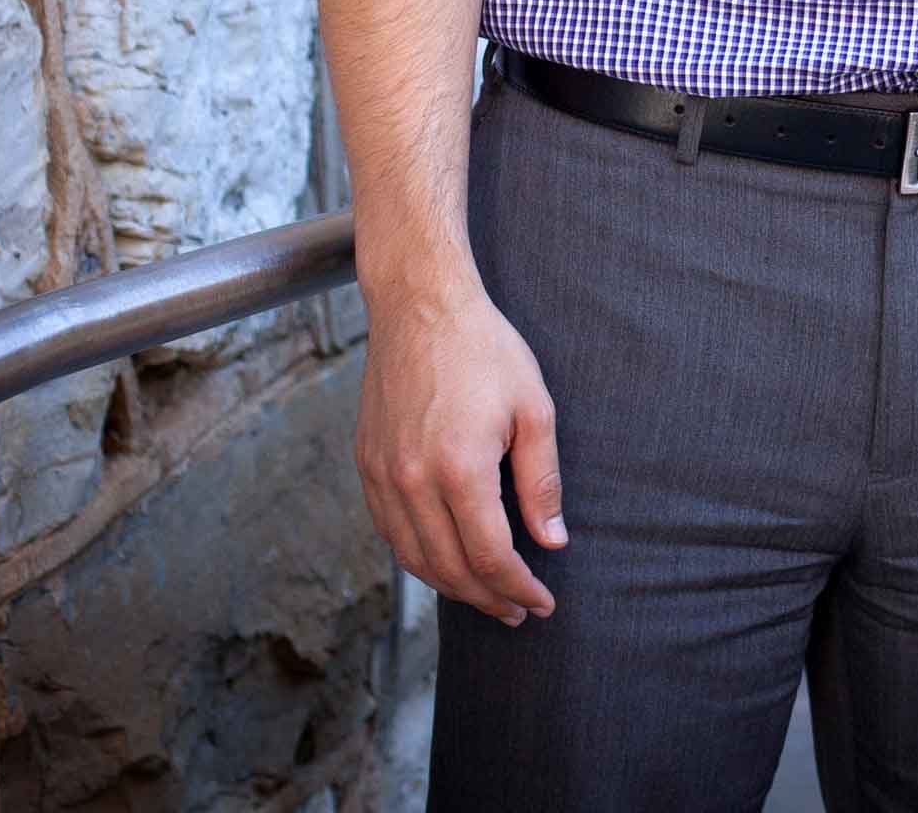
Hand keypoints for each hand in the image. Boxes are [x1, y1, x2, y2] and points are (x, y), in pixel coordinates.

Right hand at [354, 281, 565, 624]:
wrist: (419, 306)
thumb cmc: (484, 349)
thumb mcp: (534, 409)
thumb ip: (541, 482)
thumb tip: (552, 541)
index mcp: (459, 467)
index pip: (489, 556)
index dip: (518, 587)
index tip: (542, 602)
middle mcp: (411, 480)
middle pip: (448, 568)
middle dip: (487, 598)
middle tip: (517, 611)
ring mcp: (381, 475)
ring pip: (412, 558)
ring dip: (450, 586)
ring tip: (486, 595)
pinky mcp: (365, 464)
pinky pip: (390, 531)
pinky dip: (419, 556)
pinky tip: (445, 559)